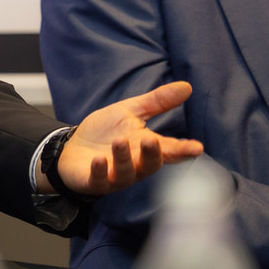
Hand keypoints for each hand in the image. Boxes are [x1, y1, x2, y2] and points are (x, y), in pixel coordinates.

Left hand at [50, 81, 203, 195]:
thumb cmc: (105, 132)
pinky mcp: (94, 181)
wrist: (72, 149)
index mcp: (145, 148)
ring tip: (119, 141)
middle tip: (151, 139)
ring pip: (125, 173)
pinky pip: (99, 180)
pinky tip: (98, 160)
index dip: (184, 150)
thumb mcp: (129, 112)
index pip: (169, 150)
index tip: (197, 148)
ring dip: (123, 158)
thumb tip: (187, 86)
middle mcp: (135, 165)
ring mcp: (114, 175)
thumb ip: (157, 102)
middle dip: (152, 154)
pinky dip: (99, 171)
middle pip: (150, 165)